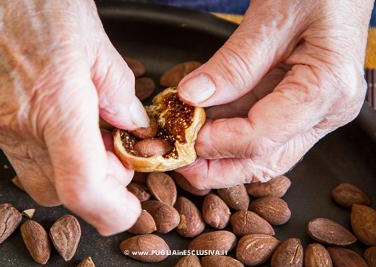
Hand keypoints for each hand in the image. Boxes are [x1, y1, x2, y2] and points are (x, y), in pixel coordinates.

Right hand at [0, 0, 148, 234]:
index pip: (81, 186)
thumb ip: (118, 90)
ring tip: (90, 133)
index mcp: (55, 103)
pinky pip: (21, 154)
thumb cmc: (39, 1)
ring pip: (39, 178)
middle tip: (116, 154)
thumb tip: (131, 125)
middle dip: (97, 186)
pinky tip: (61, 122)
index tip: (129, 209)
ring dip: (72, 171)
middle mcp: (18, 122)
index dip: (110, 211)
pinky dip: (49, 153)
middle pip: (62, 192)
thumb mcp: (95, 40)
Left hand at [177, 0, 373, 188]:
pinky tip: (201, 128)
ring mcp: (314, 113)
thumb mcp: (271, 19)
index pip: (263, 136)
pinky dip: (228, 134)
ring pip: (262, 153)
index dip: (218, 143)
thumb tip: (192, 96)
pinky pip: (261, 130)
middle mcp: (325, 112)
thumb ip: (233, 64)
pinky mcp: (300, 108)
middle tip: (178, 163)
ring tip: (184, 148)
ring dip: (220, 156)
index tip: (184, 136)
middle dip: (217, 169)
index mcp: (327, 89)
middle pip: (265, 160)